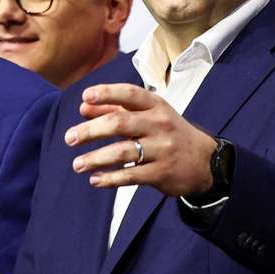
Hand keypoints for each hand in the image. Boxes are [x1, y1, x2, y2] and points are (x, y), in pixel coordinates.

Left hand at [65, 84, 215, 196]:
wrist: (205, 162)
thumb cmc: (167, 133)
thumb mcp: (149, 116)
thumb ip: (116, 110)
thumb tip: (84, 107)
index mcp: (156, 106)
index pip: (129, 94)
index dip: (106, 93)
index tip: (84, 97)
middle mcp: (160, 124)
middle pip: (119, 123)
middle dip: (90, 131)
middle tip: (69, 138)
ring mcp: (162, 149)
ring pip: (122, 152)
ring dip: (95, 159)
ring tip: (77, 164)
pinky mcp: (162, 172)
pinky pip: (131, 175)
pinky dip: (110, 178)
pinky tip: (95, 180)